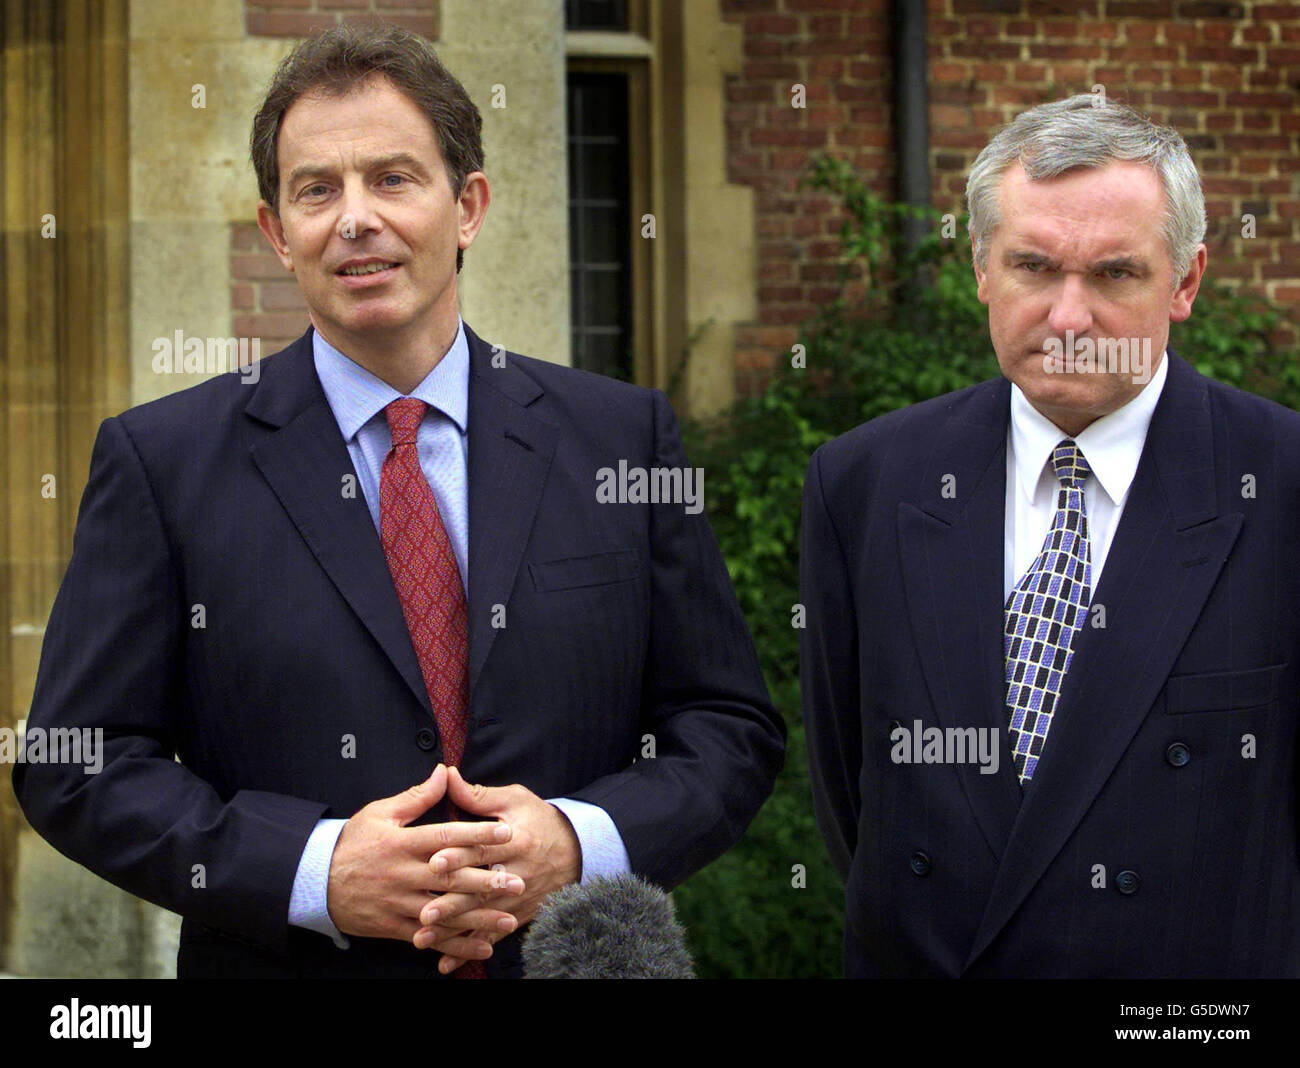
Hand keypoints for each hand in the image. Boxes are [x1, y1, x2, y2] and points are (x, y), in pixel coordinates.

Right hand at [325, 764, 526, 951]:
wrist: (315, 881)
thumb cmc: (353, 842)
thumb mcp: (380, 813)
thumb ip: (417, 796)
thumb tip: (444, 771)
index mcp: (403, 842)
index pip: (446, 836)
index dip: (478, 834)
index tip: (506, 832)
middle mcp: (404, 874)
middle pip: (451, 877)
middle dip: (487, 881)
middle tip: (519, 882)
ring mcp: (400, 903)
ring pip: (445, 912)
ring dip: (478, 918)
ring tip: (509, 920)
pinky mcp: (395, 926)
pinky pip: (430, 937)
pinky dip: (456, 945)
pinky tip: (481, 948)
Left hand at [413, 766, 581, 973]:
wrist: (576, 850)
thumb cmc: (539, 819)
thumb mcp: (514, 800)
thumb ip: (478, 795)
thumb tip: (447, 775)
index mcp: (515, 839)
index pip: (483, 848)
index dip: (459, 855)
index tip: (434, 861)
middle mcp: (517, 871)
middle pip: (480, 888)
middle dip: (452, 901)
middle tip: (424, 912)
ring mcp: (518, 897)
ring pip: (482, 915)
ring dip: (453, 928)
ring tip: (425, 936)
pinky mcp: (517, 915)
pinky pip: (492, 934)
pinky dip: (469, 949)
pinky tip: (446, 962)